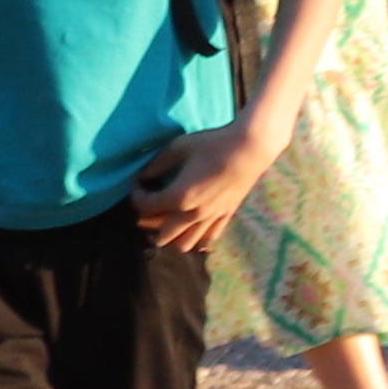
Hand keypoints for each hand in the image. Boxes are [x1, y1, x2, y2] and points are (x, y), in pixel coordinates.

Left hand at [135, 126, 277, 254]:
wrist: (251, 148)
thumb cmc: (214, 144)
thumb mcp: (179, 147)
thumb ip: (157, 164)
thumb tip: (143, 175)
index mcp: (179, 197)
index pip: (145, 207)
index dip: (136, 194)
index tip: (139, 182)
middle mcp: (193, 214)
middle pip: (162, 236)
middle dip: (149, 223)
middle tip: (150, 204)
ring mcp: (211, 217)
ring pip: (185, 244)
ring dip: (172, 236)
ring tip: (169, 219)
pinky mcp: (226, 215)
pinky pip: (208, 236)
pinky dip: (197, 234)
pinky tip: (193, 220)